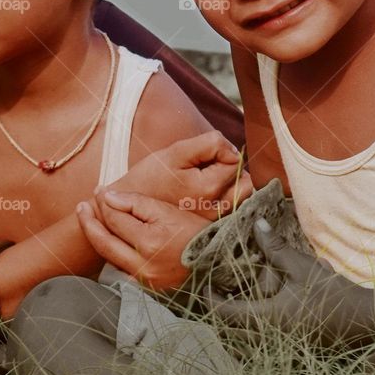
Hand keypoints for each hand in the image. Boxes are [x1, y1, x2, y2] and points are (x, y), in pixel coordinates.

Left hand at [76, 190, 208, 290]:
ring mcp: (143, 280)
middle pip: (104, 242)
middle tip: (81, 207)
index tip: (99, 190)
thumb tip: (108, 196)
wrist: (218, 261)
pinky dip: (112, 254)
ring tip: (89, 221)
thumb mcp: (168, 211)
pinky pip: (121, 270)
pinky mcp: (147, 288)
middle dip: (89, 222)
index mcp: (148, 243)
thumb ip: (137, 203)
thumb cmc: (196, 233)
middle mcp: (142, 265)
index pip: (115, 219)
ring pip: (110, 257)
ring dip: (98, 237)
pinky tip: (108, 242)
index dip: (105, 202)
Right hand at [113, 132, 252, 219]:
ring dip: (232, 186)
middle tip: (208, 167)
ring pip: (242, 198)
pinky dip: (226, 200)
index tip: (203, 155)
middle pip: (245, 182)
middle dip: (232, 170)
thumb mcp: (176, 152)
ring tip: (207, 180)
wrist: (129, 206)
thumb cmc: (151, 176)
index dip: (223, 152)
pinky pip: (232, 211)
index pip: (236, 162)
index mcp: (207, 188)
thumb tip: (234, 150)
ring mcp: (213, 223)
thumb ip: (209, 144)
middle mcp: (214, 210)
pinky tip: (206, 194)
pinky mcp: (210, 230)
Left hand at [207, 219, 374, 347]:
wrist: (369, 324)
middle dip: (218, 316)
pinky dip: (250, 341)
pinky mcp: (292, 357)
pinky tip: (258, 322)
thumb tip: (256, 224)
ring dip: (233, 330)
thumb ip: (276, 249)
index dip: (210, 299)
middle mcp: (269, 342)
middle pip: (228, 336)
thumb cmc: (335, 294)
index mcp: (268, 321)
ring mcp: (281, 354)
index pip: (224, 314)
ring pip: (242, 349)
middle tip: (217, 294)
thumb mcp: (303, 267)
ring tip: (234, 307)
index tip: (206, 284)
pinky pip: (259, 354)